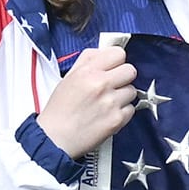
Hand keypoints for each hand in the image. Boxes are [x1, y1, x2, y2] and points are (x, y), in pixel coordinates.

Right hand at [37, 44, 139, 158]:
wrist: (55, 138)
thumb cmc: (60, 109)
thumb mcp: (68, 77)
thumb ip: (88, 60)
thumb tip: (105, 51)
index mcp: (88, 71)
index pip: (118, 54)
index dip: (116, 61)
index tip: (113, 68)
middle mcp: (101, 84)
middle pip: (131, 71)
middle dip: (123, 78)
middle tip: (112, 86)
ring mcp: (111, 102)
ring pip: (133, 90)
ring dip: (123, 96)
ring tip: (107, 103)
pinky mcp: (117, 119)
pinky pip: (131, 109)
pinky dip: (123, 112)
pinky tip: (108, 115)